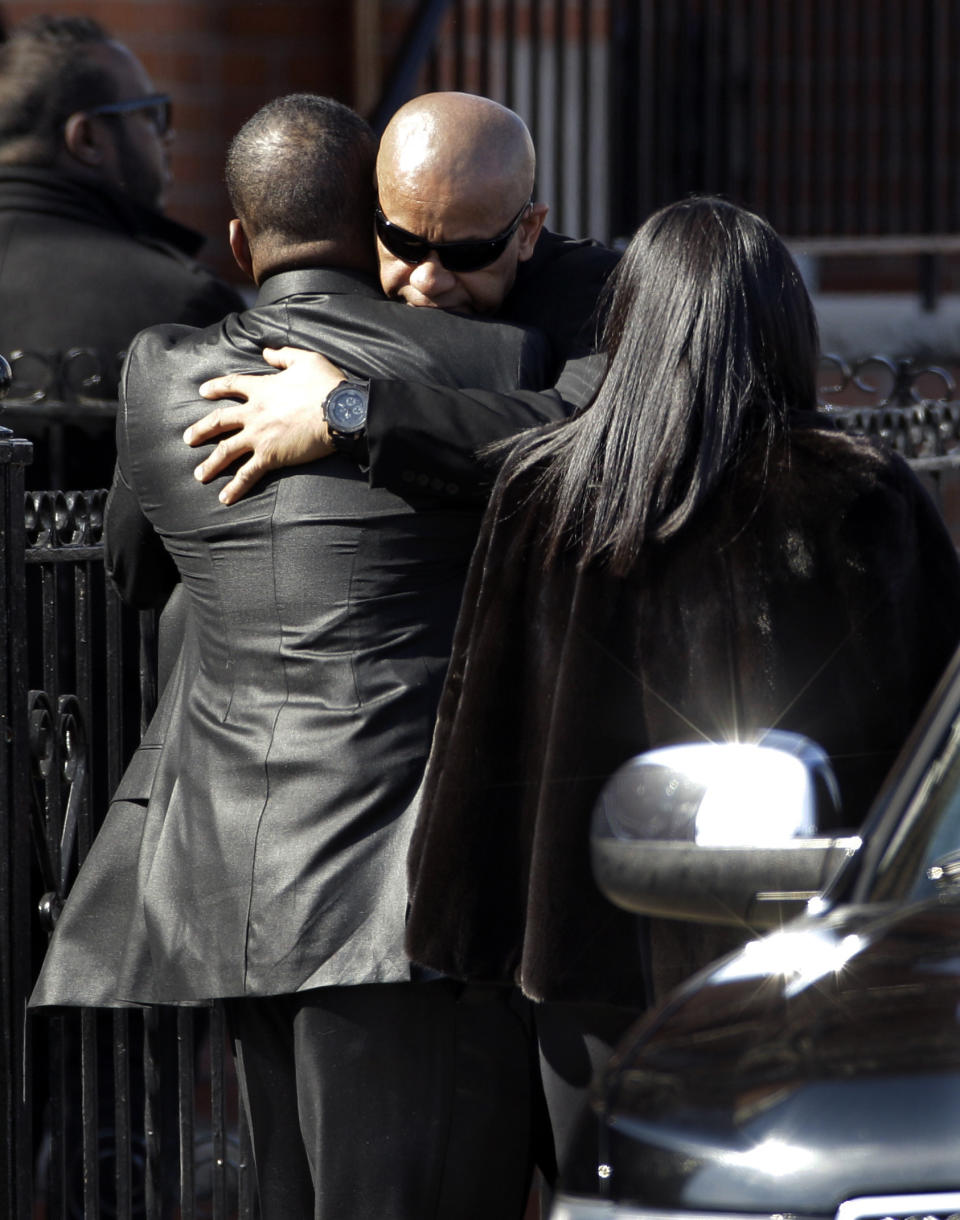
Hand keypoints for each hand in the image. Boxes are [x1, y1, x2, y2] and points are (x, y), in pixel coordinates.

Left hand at [186, 347, 346, 503]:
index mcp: (262, 388)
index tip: (203, 392)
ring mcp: (259, 436)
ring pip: (226, 451)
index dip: (216, 388)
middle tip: (188, 439)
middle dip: (201, 430)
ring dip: (211, 464)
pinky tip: (224, 499)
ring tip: (199, 475)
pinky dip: (235, 487)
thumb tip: (266, 352)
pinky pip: (247, 474)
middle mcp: (254, 412)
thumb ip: (283, 355)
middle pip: (219, 421)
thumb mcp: (306, 359)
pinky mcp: (270, 456)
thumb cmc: (327, 385)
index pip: (231, 385)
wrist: (339, 411)